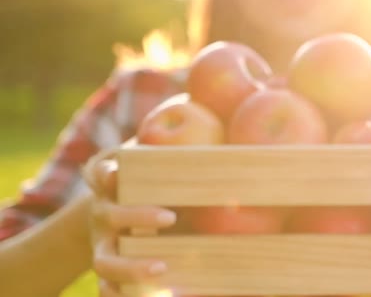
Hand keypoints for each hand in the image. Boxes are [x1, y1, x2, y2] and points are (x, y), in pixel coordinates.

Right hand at [83, 150, 176, 295]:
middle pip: (109, 215)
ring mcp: (103, 244)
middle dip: (136, 217)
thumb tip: (219, 140)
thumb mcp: (150, 159)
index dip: (105, 173)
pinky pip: (106, 288)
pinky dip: (117, 295)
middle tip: (170, 217)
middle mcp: (103, 213)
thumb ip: (171, 150)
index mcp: (111, 184)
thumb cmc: (146, 178)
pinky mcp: (110, 267)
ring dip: (130, 267)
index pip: (100, 172)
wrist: (114, 206)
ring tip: (161, 270)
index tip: (117, 173)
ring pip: (104, 261)